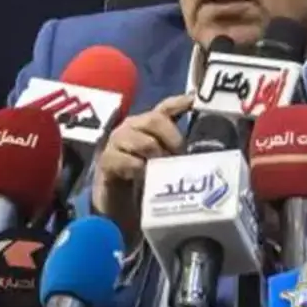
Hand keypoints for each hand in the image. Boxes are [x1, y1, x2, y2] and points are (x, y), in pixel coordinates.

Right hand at [92, 93, 191, 241]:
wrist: (116, 206)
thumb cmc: (145, 180)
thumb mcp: (165, 163)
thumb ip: (177, 152)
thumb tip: (200, 153)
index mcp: (147, 125)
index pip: (165, 107)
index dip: (180, 102)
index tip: (194, 101)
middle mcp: (131, 127)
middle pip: (154, 119)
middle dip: (172, 137)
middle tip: (178, 156)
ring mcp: (116, 142)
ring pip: (143, 141)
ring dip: (158, 156)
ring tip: (162, 170)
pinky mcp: (107, 161)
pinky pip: (128, 161)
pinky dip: (140, 169)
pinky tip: (143, 177)